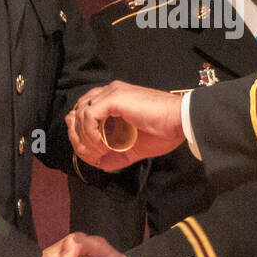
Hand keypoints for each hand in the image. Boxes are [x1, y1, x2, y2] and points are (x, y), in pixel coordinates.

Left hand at [66, 81, 185, 169]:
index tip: (92, 154)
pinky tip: (103, 144)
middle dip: (78, 137)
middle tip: (91, 154)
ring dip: (86, 138)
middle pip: (77, 112)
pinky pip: (89, 115)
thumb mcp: (133, 148)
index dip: (82, 135)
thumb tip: (100, 164)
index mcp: (113, 100)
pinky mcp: (114, 98)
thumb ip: (115, 154)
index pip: (84, 114)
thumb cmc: (163, 132)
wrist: (179, 123)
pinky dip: (91, 133)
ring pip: (80, 114)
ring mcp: (111, 93)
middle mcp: (109, 92)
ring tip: (100, 151)